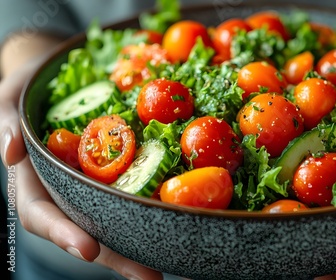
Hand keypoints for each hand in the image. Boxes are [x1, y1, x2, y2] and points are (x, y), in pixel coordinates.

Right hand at [0, 61, 162, 279]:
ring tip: (168, 268)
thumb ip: (6, 122)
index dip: (62, 234)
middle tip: (149, 276)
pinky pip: (128, 196)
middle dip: (114, 258)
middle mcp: (62, 191)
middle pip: (85, 232)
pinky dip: (147, 215)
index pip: (41, 214)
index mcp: (32, 181)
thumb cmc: (27, 88)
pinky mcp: (112, 175)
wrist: (51, 79)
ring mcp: (88, 186)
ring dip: (137, 249)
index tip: (88, 250)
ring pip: (110, 223)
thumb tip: (10, 153)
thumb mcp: (10, 99)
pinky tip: (175, 227)